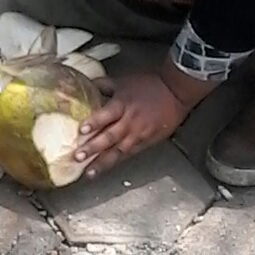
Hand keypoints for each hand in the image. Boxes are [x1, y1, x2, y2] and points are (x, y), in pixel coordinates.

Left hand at [74, 73, 191, 176]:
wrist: (175, 93)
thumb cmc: (149, 86)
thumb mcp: (124, 81)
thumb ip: (103, 85)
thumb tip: (85, 86)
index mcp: (123, 104)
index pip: (106, 115)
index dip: (94, 122)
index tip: (82, 131)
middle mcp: (130, 121)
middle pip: (110, 137)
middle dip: (93, 148)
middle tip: (78, 157)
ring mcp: (138, 134)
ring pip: (118, 151)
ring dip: (102, 163)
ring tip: (89, 173)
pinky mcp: (146, 142)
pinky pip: (128, 154)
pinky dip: (116, 162)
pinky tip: (105, 169)